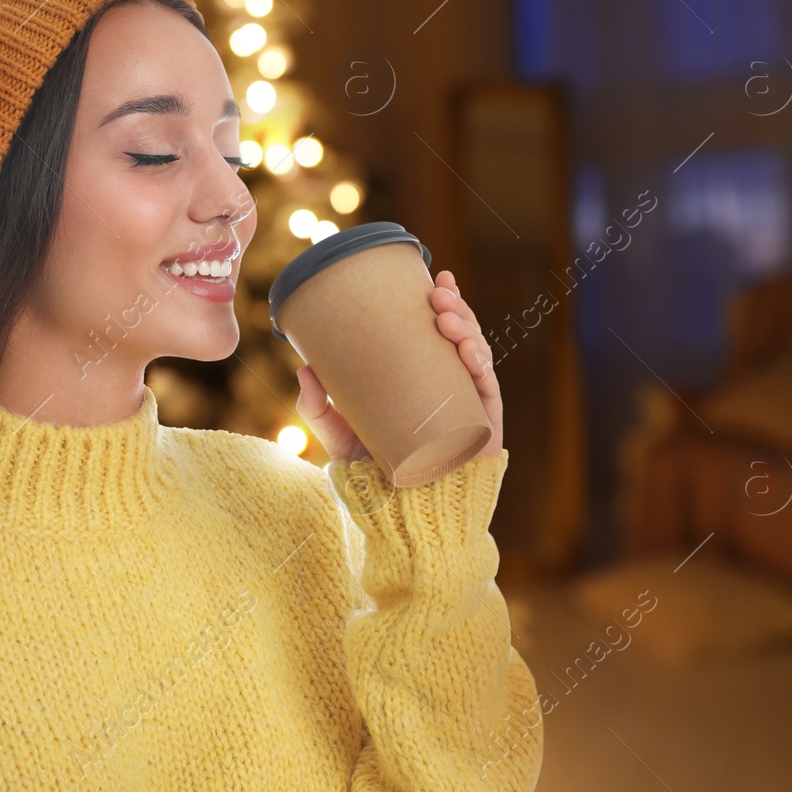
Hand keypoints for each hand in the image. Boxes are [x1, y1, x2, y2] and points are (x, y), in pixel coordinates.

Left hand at [294, 269, 503, 461]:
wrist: (399, 515)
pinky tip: (469, 352)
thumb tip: (302, 368)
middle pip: (462, 336)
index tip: (436, 275)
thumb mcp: (338, 434)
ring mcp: (469, 404)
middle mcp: (450, 384)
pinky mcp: (483, 427)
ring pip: (477, 355)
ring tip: (448, 316)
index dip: (445, 301)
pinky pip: (489, 390)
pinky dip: (482, 367)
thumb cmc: (373, 470)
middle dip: (456, 308)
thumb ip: (318, 407)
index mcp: (426, 375)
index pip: (440, 331)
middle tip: (438, 294)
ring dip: (468, 329)